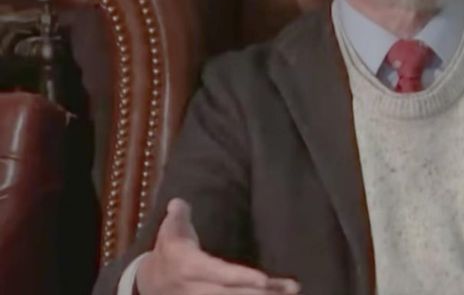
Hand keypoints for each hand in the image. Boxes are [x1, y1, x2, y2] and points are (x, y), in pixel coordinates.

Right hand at [135, 198, 300, 294]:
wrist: (149, 282)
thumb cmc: (169, 251)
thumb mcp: (170, 230)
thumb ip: (179, 215)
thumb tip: (179, 202)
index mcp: (189, 266)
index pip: (218, 273)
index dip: (241, 277)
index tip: (264, 279)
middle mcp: (197, 288)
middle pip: (233, 293)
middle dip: (261, 293)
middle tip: (289, 288)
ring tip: (291, 289)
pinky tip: (278, 293)